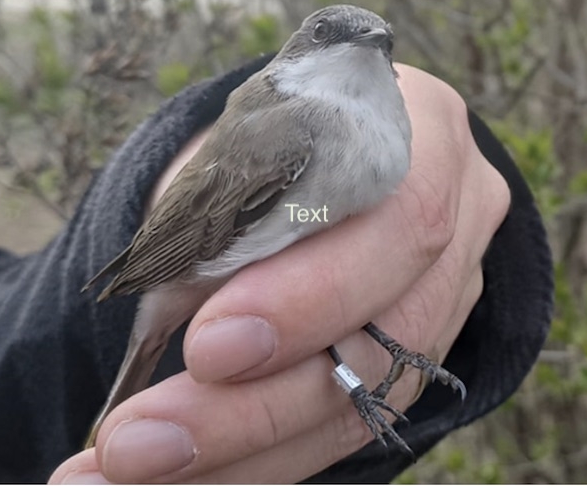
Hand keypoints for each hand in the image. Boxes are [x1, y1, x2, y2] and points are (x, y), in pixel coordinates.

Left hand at [49, 64, 510, 483]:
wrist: (319, 159)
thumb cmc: (272, 138)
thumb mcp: (240, 144)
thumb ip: (221, 209)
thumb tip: (170, 312)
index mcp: (424, 135)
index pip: (399, 221)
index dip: (312, 295)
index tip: (207, 347)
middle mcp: (457, 224)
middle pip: (384, 338)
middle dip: (255, 404)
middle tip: (138, 443)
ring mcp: (445, 302)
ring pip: (362, 406)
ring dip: (241, 453)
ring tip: (128, 471)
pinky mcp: (413, 363)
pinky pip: (343, 430)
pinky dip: (256, 463)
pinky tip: (185, 476)